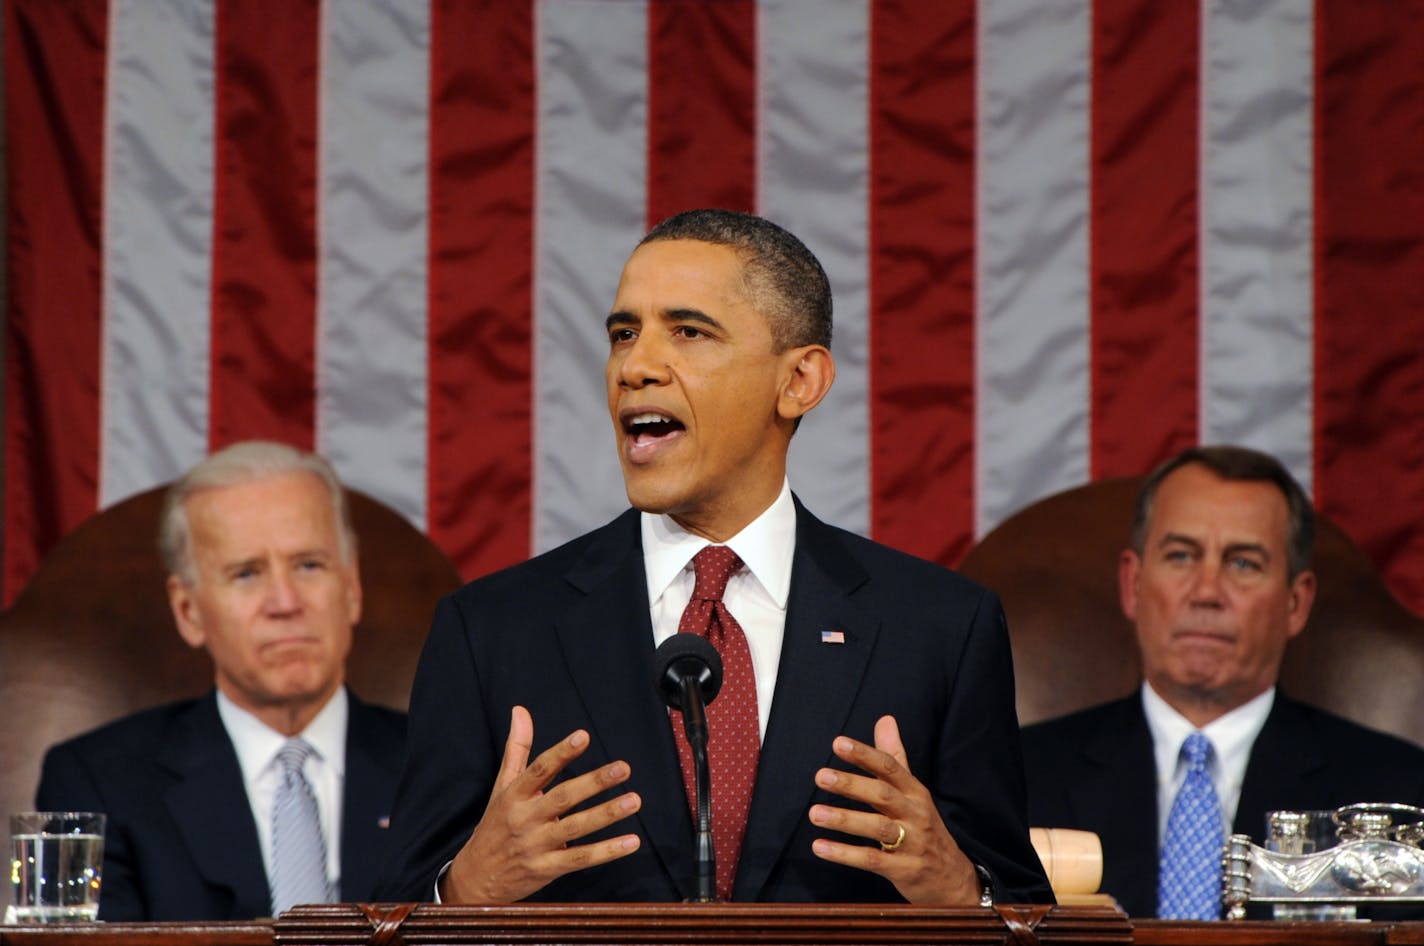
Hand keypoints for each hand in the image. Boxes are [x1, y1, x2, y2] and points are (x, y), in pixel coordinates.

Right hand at [440, 705, 642, 902]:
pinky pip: (580, 859)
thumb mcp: (502, 786)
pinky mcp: (547, 869)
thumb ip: (517, 748)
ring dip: (606, 814)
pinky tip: (631, 841)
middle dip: (594, 782)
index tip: (583, 736)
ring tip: (634, 800)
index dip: (561, 753)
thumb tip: (520, 710)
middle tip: (623, 768)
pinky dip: (607, 851)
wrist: (475, 879)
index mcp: (514, 795)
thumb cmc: (495, 826)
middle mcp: (525, 818)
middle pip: (562, 797)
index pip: (539, 769)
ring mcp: (536, 845)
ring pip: (576, 827)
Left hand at [807, 715, 980, 904]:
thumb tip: (885, 719)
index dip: (864, 754)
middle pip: (883, 795)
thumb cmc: (924, 827)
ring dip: (844, 820)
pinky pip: (872, 860)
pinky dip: (845, 854)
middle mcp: (915, 813)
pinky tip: (820, 847)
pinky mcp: (903, 869)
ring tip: (814, 813)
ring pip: (877, 828)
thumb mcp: (913, 791)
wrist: (951, 877)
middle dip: (851, 785)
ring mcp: (912, 842)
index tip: (838, 743)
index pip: (890, 767)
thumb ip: (894, 756)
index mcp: (914, 791)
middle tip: (821, 776)